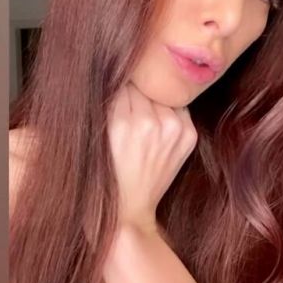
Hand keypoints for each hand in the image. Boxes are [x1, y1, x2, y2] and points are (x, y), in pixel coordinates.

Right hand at [107, 82, 197, 232]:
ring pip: (160, 94)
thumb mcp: (93, 139)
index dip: (114, 86)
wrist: (128, 210)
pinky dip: (167, 111)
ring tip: (141, 121)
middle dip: (132, 92)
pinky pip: (177, 106)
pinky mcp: (189, 135)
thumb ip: (103, 105)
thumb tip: (113, 72)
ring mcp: (173, 129)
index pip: (120, 82)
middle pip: (141, 85)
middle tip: (126, 111)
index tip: (111, 92)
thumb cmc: (104, 174)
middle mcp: (151, 123)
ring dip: (151, 101)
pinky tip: (156, 128)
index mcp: (121, 123)